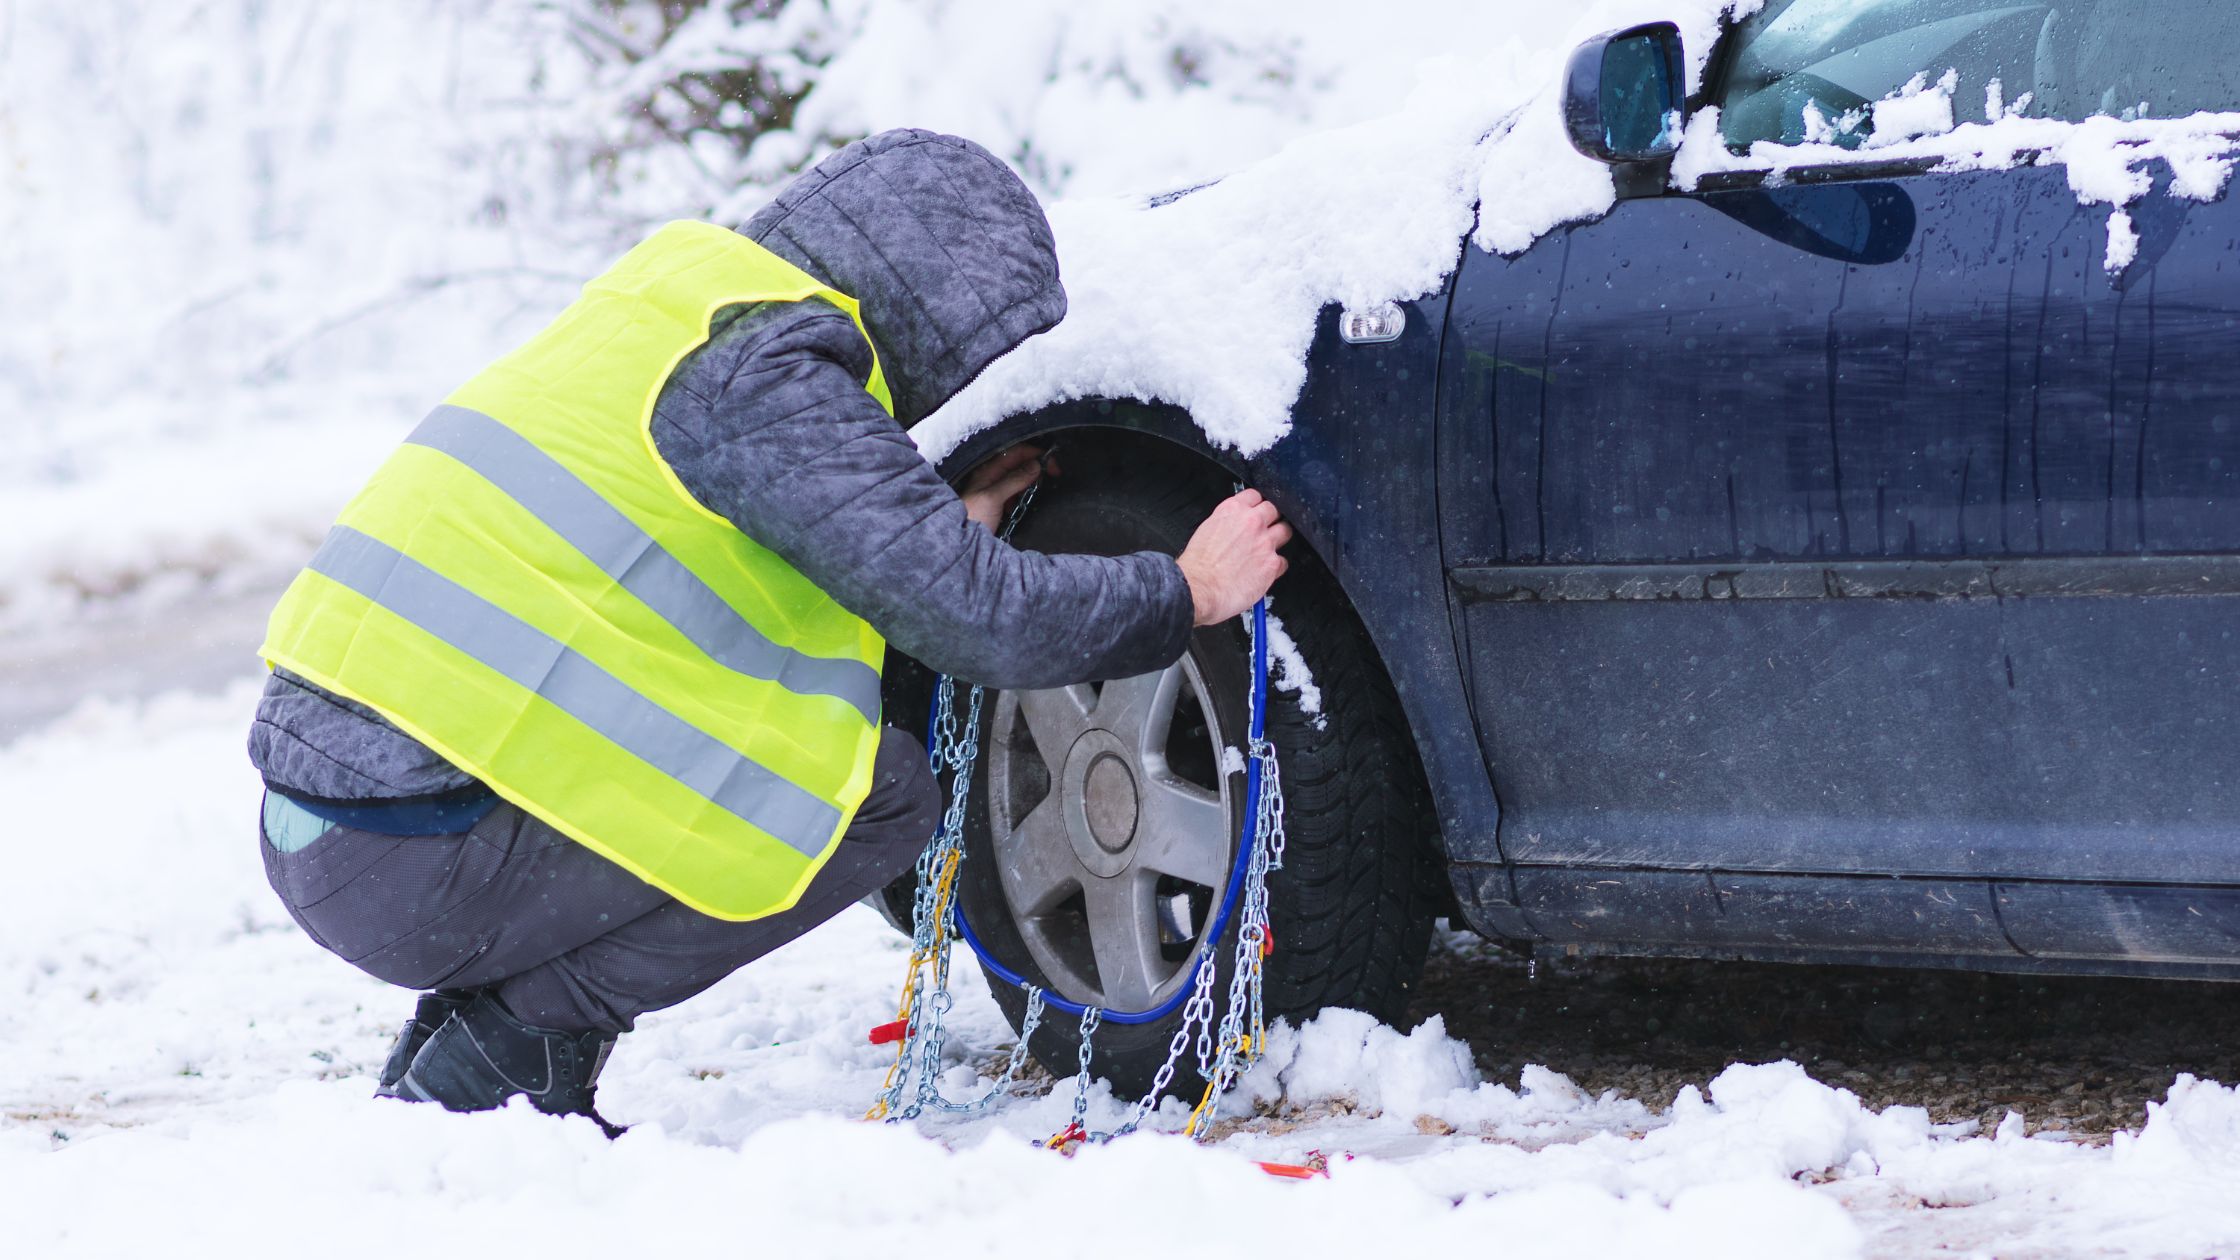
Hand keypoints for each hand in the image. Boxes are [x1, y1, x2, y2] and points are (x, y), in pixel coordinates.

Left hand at [960, 445, 1054, 532]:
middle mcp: (991, 478)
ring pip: (1018, 478)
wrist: (960, 546)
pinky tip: (1025, 503)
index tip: (1053, 466)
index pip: (1015, 453)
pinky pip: (1015, 493)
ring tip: (1039, 490)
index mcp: (987, 471)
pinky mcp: (998, 505)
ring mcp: (994, 491)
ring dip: (1030, 482)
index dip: (1035, 455)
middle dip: (1035, 468)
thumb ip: (1013, 480)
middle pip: (1018, 464)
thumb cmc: (972, 519)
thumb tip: (1035, 464)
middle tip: (1050, 478)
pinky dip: (1023, 494)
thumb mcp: (992, 498)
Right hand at [1176, 489, 1291, 625]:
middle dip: (1271, 518)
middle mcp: (1252, 522)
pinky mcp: (1272, 564)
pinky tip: (1266, 570)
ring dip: (1279, 538)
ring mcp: (1265, 542)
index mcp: (1233, 510)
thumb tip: (1234, 527)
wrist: (1198, 587)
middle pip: (1274, 509)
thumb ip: (1227, 523)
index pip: (1255, 495)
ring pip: (1285, 531)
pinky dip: (1276, 566)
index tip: (1256, 510)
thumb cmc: (1197, 565)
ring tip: (1269, 548)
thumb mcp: (1207, 529)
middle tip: (1265, 529)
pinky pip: (1283, 561)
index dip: (1256, 504)